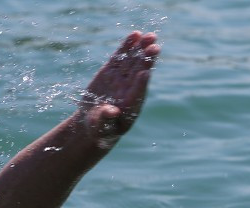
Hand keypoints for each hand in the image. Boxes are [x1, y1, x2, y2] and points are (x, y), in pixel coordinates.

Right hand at [80, 31, 159, 145]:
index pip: (137, 93)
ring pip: (133, 61)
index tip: (145, 73)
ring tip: (150, 36)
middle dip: (147, 60)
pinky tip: (135, 35)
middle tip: (155, 47)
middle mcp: (129, 91)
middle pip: (139, 73)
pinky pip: (121, 57)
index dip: (141, 84)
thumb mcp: (101, 127)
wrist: (94, 123)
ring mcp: (121, 79)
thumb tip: (111, 111)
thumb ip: (105, 118)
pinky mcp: (112, 72)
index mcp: (130, 106)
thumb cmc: (100, 130)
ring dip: (142, 49)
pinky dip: (128, 46)